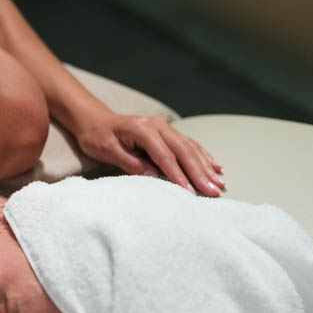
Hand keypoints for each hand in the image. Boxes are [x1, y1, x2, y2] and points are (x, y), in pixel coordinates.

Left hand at [74, 113, 225, 196]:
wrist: (93, 120)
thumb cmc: (96, 136)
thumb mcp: (107, 150)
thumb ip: (130, 162)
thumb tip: (154, 175)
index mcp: (142, 129)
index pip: (165, 156)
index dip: (178, 176)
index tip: (189, 192)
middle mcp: (157, 125)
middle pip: (183, 151)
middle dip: (199, 173)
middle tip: (213, 192)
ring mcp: (163, 127)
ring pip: (189, 147)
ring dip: (205, 166)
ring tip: (218, 183)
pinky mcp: (166, 131)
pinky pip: (188, 144)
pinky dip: (202, 155)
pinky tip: (215, 166)